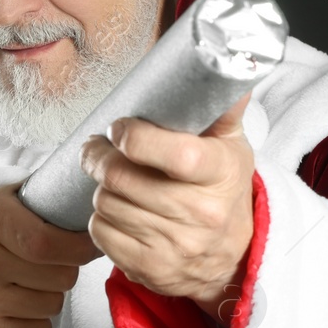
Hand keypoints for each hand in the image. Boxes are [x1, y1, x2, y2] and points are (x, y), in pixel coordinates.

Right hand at [0, 181, 103, 327]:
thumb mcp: (16, 200)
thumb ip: (54, 200)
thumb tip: (99, 213)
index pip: (46, 243)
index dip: (77, 248)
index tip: (86, 246)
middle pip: (60, 277)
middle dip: (67, 270)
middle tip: (51, 262)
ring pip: (53, 305)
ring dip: (52, 295)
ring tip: (30, 281)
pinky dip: (39, 322)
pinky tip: (20, 304)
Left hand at [79, 91, 255, 323]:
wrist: (232, 258)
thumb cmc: (223, 191)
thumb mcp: (231, 147)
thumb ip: (222, 106)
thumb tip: (225, 58)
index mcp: (220, 174)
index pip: (174, 153)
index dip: (135, 137)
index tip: (120, 128)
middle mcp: (200, 213)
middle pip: (124, 178)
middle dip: (98, 157)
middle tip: (95, 146)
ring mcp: (175, 246)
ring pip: (107, 204)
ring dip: (101, 187)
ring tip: (111, 178)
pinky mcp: (151, 269)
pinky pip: (101, 234)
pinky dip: (100, 218)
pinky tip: (116, 209)